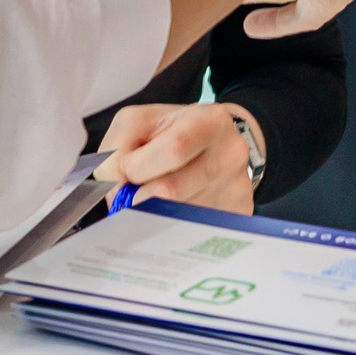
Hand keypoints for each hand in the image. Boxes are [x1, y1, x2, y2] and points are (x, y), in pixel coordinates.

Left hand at [93, 103, 260, 213]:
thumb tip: (117, 192)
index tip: (128, 169)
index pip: (174, 150)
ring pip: (178, 218)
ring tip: (155, 193)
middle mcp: (231, 155)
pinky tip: (174, 206)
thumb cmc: (175, 129)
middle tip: (132, 190)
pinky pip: (192, 232)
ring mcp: (237, 188)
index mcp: (209, 121)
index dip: (139, 167)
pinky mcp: (238, 213)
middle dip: (139, 195)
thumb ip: (117, 150)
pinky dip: (172, 224)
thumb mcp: (140, 122)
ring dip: (154, 211)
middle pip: (173, 191)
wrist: (220, 139)